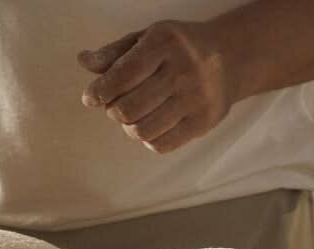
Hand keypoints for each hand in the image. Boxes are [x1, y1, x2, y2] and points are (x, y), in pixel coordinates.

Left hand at [78, 20, 234, 154]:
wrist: (230, 58)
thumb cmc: (178, 49)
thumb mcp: (146, 39)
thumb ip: (114, 53)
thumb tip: (83, 61)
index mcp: (165, 42)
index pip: (123, 75)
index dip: (100, 92)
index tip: (90, 99)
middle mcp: (184, 70)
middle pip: (129, 109)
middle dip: (113, 111)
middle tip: (116, 106)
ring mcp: (196, 98)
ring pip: (143, 131)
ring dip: (129, 128)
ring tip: (132, 118)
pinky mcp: (203, 122)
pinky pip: (161, 145)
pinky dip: (147, 139)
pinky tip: (150, 127)